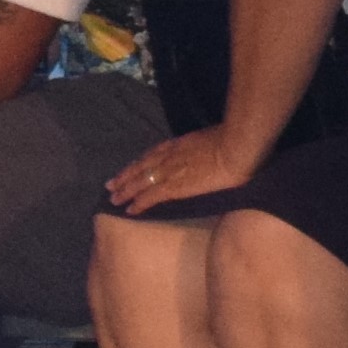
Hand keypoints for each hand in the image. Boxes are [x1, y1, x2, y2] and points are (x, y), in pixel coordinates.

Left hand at [103, 126, 266, 214]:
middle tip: (110, 185)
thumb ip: (205, 146)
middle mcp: (169, 156)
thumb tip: (210, 151)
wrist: (237, 146)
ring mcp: (170, 171)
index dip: (139, 163)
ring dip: (125, 190)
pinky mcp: (175, 187)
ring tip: (112, 198)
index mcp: (178, 144)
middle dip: (124, 176)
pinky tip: (129, 210)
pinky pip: (150, 196)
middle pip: (140, 167)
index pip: (152, 154)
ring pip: (139, 182)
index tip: (130, 168)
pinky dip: (138, 203)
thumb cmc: (234, 141)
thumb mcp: (213, 137)